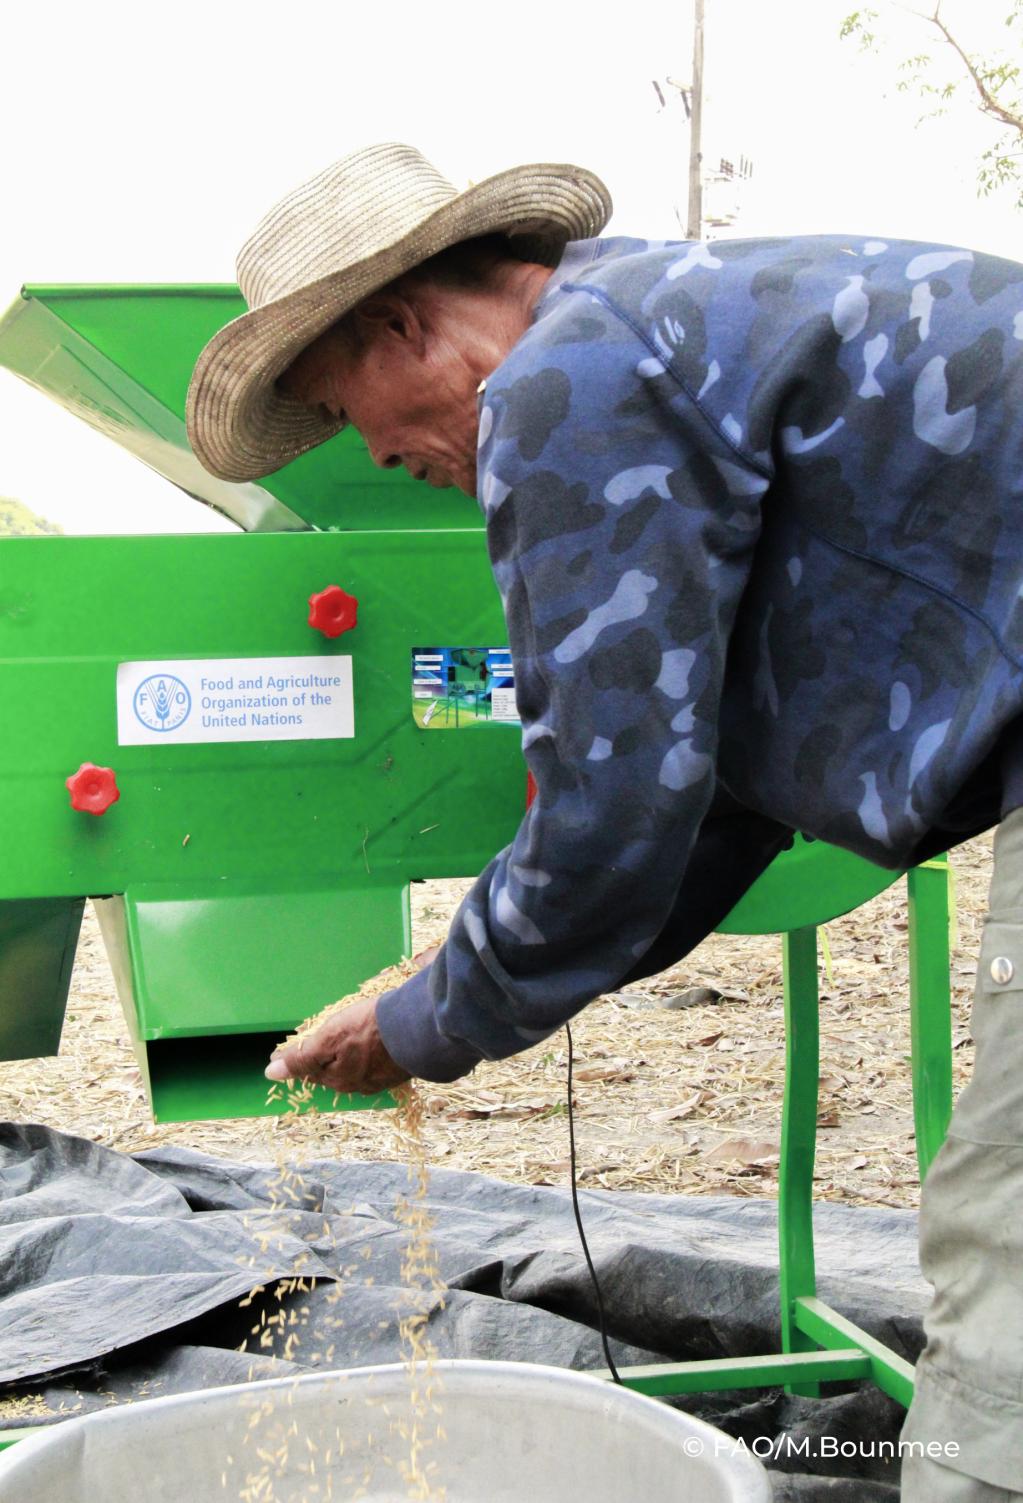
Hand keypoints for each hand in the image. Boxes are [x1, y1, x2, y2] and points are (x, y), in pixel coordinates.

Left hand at [264, 994, 410, 1094]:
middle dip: (320, 1062)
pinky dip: (366, 1059)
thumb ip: (300, 1057)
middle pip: (331, 1073)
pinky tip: (369, 1049)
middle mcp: (356, 1085)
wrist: (418, 1027)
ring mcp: (380, 1080)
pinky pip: (374, 1067)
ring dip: (344, 1060)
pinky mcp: (398, 1071)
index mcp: (337, 1079)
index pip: (309, 1070)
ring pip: (353, 1070)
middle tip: (313, 1046)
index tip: (284, 1050)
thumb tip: (270, 1073)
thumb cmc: (369, 1029)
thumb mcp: (328, 1038)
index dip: (296, 1058)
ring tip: (341, 1046)